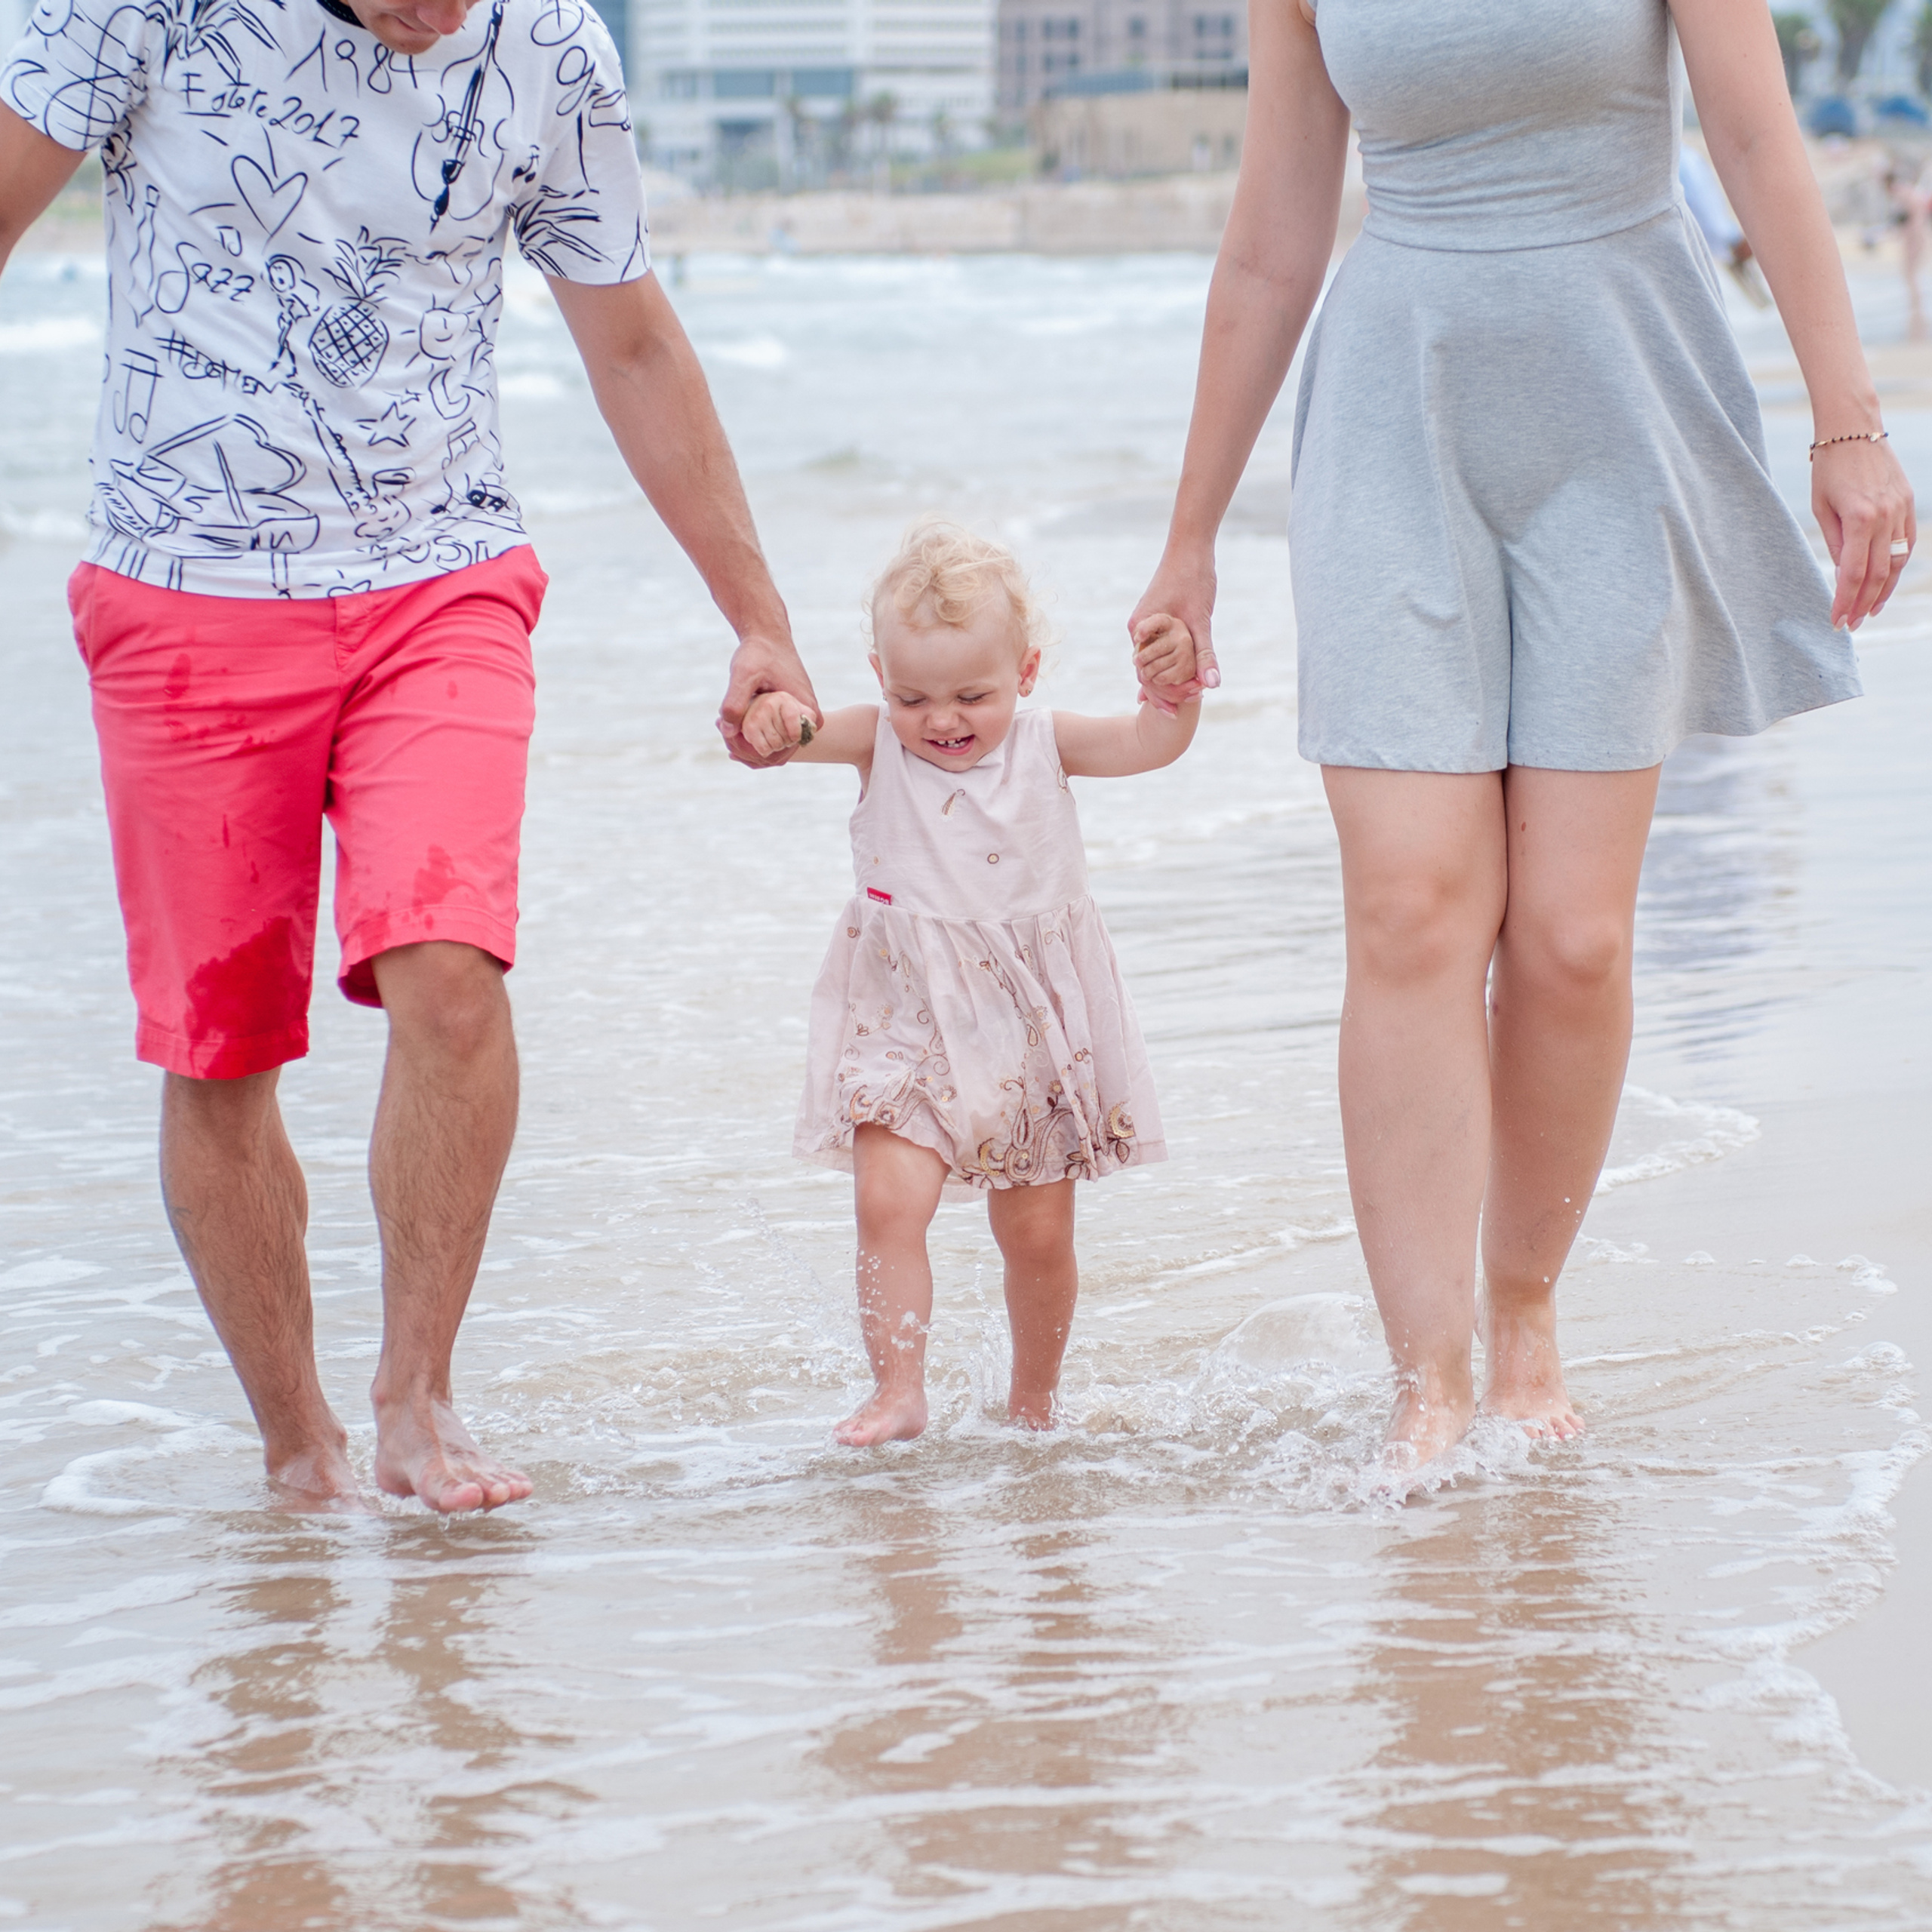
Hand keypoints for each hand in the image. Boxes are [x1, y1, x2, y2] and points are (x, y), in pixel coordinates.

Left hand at [718, 630, 821, 767]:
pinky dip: (752, 736)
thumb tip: (727, 731)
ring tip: (723, 726)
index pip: (781, 753)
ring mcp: (801, 719)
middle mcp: (810, 721)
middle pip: (777, 754)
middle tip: (722, 730)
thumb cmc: (759, 652)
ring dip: (748, 744)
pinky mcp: (792, 716)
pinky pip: (773, 736)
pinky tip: (731, 727)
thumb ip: (735, 702)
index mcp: (807, 715)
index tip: (728, 739)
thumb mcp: (744, 674)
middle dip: (748, 750)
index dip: (752, 752)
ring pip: (774, 746)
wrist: (768, 636)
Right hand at [741, 689, 816, 758]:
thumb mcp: (798, 709)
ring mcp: (756, 716)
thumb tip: (811, 727)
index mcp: (783, 698)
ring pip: (775, 745)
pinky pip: (764, 749)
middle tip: (783, 735)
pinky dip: (767, 750)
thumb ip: (809, 717)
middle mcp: (768, 704)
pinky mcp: (748, 728)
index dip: (797, 736)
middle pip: (785, 738)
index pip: (795, 725)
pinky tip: (765, 741)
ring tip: (775, 738)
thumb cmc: (782, 711)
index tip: (795, 737)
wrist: (758, 708)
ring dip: (777, 747)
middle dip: (787, 742)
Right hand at [1128, 545, 1219, 714]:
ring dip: (1168, 678)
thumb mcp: (1201, 621)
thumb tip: (1212, 685)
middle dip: (1164, 691)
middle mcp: (1137, 630)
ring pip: (1154, 660)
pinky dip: (1170, 662)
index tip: (1176, 713)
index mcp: (1141, 630)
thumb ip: (1205, 654)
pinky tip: (1182, 678)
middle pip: (1147, 670)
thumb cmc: (1193, 578)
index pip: (1146, 674)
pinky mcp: (1155, 620)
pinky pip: (1159, 648)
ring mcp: (1145, 625)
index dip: (1162, 695)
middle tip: (1183, 710)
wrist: (1190, 546)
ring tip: (1185, 699)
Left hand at [1813, 436, 1916, 629]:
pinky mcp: (1909, 503)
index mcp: (1860, 518)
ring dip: (1883, 591)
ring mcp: (1902, 509)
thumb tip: (1845, 576)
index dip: (1845, 601)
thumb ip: (1836, 544)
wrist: (1854, 430)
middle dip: (1863, 604)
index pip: (1854, 573)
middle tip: (1850, 625)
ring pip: (1897, 562)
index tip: (1836, 621)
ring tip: (1867, 611)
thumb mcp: (1822, 509)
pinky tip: (1885, 583)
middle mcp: (1885, 516)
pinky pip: (1906, 543)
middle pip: (1879, 573)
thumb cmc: (1829, 469)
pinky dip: (1897, 566)